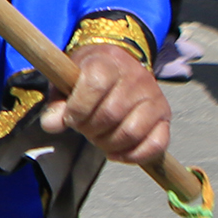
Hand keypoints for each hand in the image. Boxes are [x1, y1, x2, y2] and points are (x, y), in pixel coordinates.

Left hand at [41, 42, 170, 168]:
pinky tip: (116, 153)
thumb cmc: (86, 76)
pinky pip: (156, 144)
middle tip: (83, 129)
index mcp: (107, 62)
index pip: (95, 85)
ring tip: (98, 138)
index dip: (78, 108)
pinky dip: (134, 155)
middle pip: (111, 114)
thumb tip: (52, 125)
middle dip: (90, 130)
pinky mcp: (165, 116)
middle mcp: (136, 77)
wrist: (117, 64)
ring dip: (109, 144)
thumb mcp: (65, 82)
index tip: (70, 117)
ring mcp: (154, 96)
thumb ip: (57, 103)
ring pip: (132, 132)